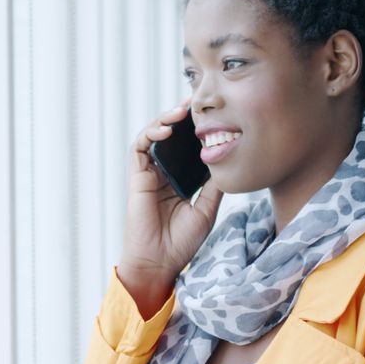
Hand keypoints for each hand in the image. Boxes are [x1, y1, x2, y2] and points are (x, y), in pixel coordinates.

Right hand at [118, 98, 222, 316]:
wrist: (160, 262)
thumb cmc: (182, 241)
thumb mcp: (207, 208)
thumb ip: (214, 184)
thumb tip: (227, 158)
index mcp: (179, 180)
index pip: (186, 147)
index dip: (196, 130)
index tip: (212, 114)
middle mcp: (162, 173)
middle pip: (170, 136)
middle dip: (181, 117)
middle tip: (197, 101)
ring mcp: (148, 173)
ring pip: (153, 136)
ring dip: (165, 119)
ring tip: (182, 110)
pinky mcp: (137, 176)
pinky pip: (140, 147)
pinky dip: (151, 133)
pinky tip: (167, 128)